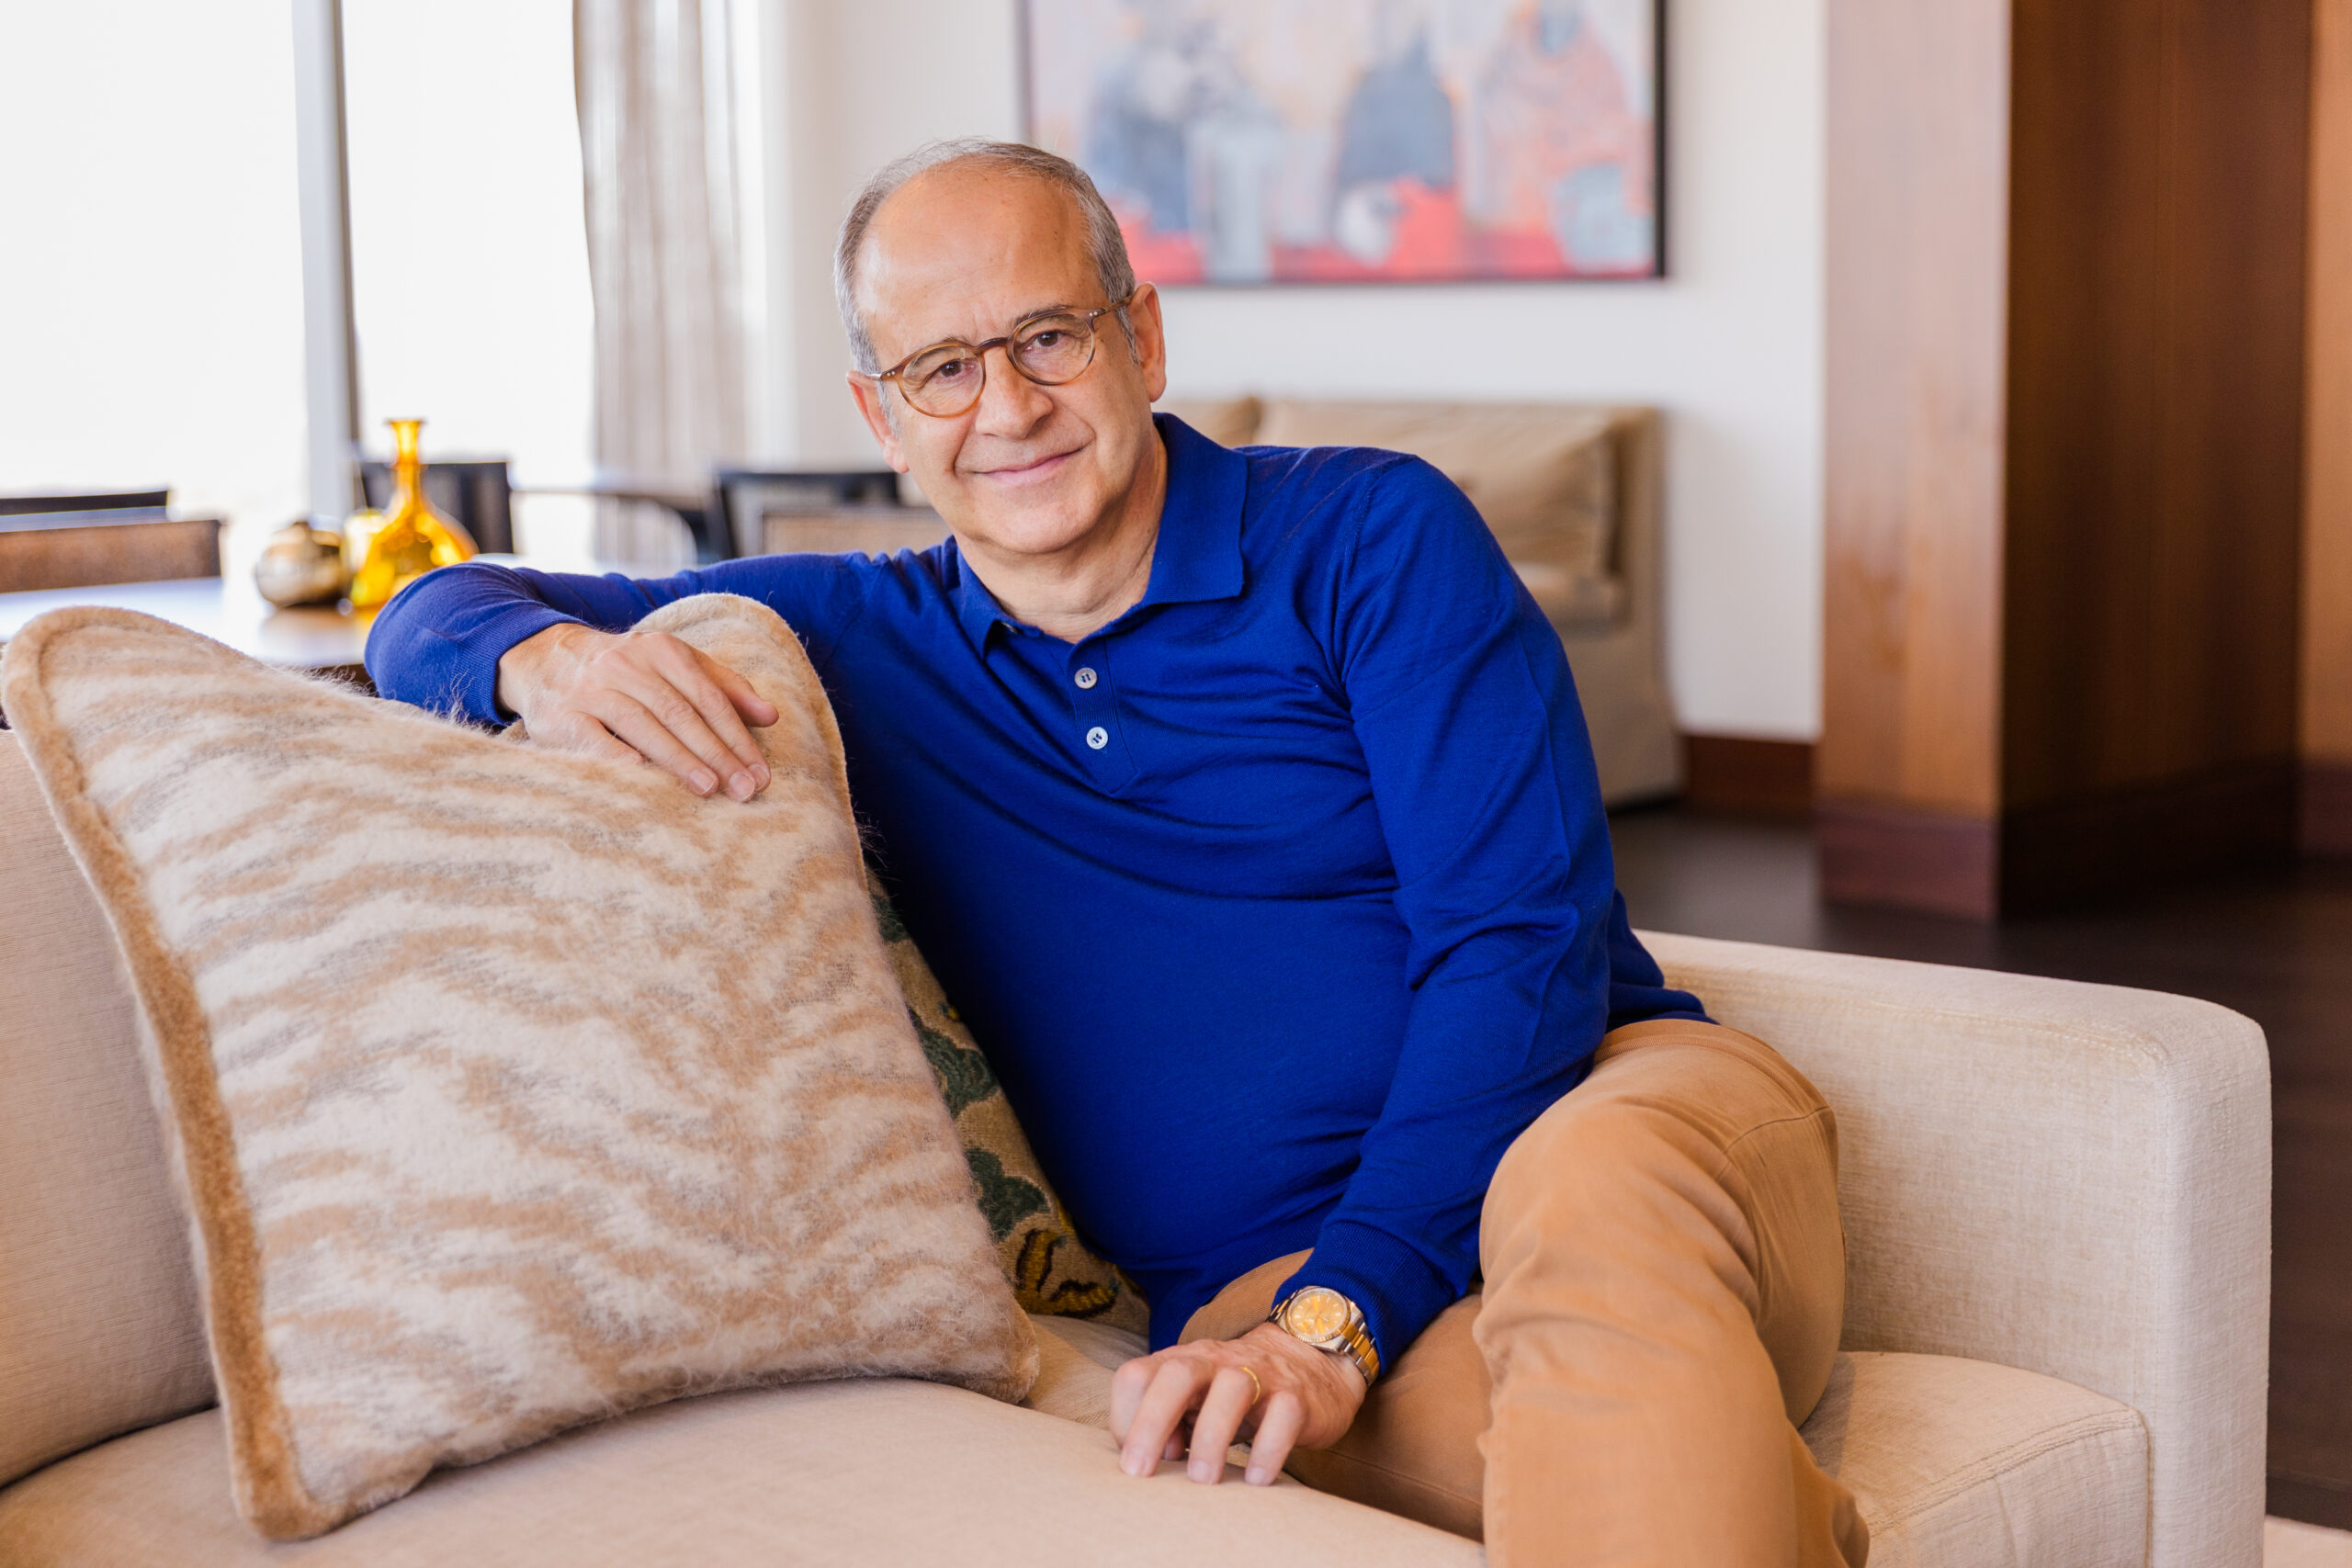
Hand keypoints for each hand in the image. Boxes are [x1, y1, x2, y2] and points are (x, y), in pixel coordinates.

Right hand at [496, 622, 779, 798]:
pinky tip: (644, 778)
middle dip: (717, 753)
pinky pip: (593, 739)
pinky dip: (618, 757)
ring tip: (709, 788)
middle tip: (745, 789)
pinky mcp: (561, 716)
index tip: (760, 772)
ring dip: (677, 758)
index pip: (708, 697)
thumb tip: (771, 716)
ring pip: (642, 724)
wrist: (545, 658)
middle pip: (680, 712)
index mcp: (661, 650)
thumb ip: (723, 686)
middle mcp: (626, 665)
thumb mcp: (674, 665)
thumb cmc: (627, 672)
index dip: (737, 736)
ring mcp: (591, 689)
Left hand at [1109, 1322, 1365, 1486]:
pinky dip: (1268, 1449)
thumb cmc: (1235, 1397)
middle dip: (1152, 1421)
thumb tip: (1148, 1461)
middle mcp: (1216, 1360)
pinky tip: (1256, 1481)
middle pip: (1178, 1373)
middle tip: (1140, 1473)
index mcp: (1182, 1362)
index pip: (1136, 1374)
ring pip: (1233, 1387)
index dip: (1124, 1417)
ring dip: (1212, 1436)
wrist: (1310, 1367)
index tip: (1133, 1464)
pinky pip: (1284, 1414)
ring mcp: (1260, 1373)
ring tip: (1203, 1481)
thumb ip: (1166, 1424)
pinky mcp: (1296, 1395)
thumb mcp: (1194, 1403)